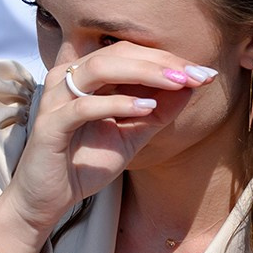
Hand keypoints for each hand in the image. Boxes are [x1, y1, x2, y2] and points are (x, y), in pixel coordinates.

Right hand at [0, 44, 216, 252]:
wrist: (48, 200)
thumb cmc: (84, 164)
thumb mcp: (131, 136)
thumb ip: (158, 111)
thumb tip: (191, 86)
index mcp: (85, 76)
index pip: (130, 53)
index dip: (167, 59)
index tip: (204, 73)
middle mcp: (67, 79)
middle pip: (117, 53)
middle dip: (162, 62)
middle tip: (197, 74)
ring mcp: (55, 99)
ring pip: (99, 69)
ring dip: (143, 73)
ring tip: (177, 83)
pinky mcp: (49, 125)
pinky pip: (83, 106)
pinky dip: (117, 104)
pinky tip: (146, 108)